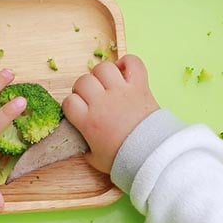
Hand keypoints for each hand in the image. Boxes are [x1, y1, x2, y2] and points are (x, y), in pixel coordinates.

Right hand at [62, 55, 159, 173]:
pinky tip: (124, 72)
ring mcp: (121, 91)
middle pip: (83, 81)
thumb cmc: (125, 159)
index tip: (79, 110)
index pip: (69, 101)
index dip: (72, 104)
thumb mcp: (96, 159)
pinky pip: (133, 62)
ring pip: (103, 68)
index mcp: (88, 121)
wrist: (153, 155)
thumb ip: (86, 148)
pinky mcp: (140, 86)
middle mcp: (102, 102)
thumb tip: (82, 144)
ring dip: (102, 74)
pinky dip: (127, 62)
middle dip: (84, 88)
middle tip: (92, 97)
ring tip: (107, 84)